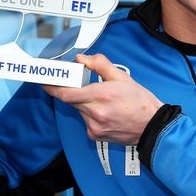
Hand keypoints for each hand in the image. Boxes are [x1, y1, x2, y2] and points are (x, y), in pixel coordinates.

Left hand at [43, 54, 162, 144]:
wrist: (152, 127)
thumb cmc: (140, 101)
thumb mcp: (122, 77)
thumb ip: (99, 65)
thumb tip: (82, 59)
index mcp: (100, 95)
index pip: (66, 93)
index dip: (51, 87)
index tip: (42, 80)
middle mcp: (94, 113)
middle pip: (70, 101)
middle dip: (70, 90)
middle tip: (73, 82)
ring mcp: (94, 127)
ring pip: (78, 110)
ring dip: (82, 102)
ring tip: (101, 99)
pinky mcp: (95, 135)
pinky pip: (85, 120)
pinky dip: (89, 113)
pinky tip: (105, 111)